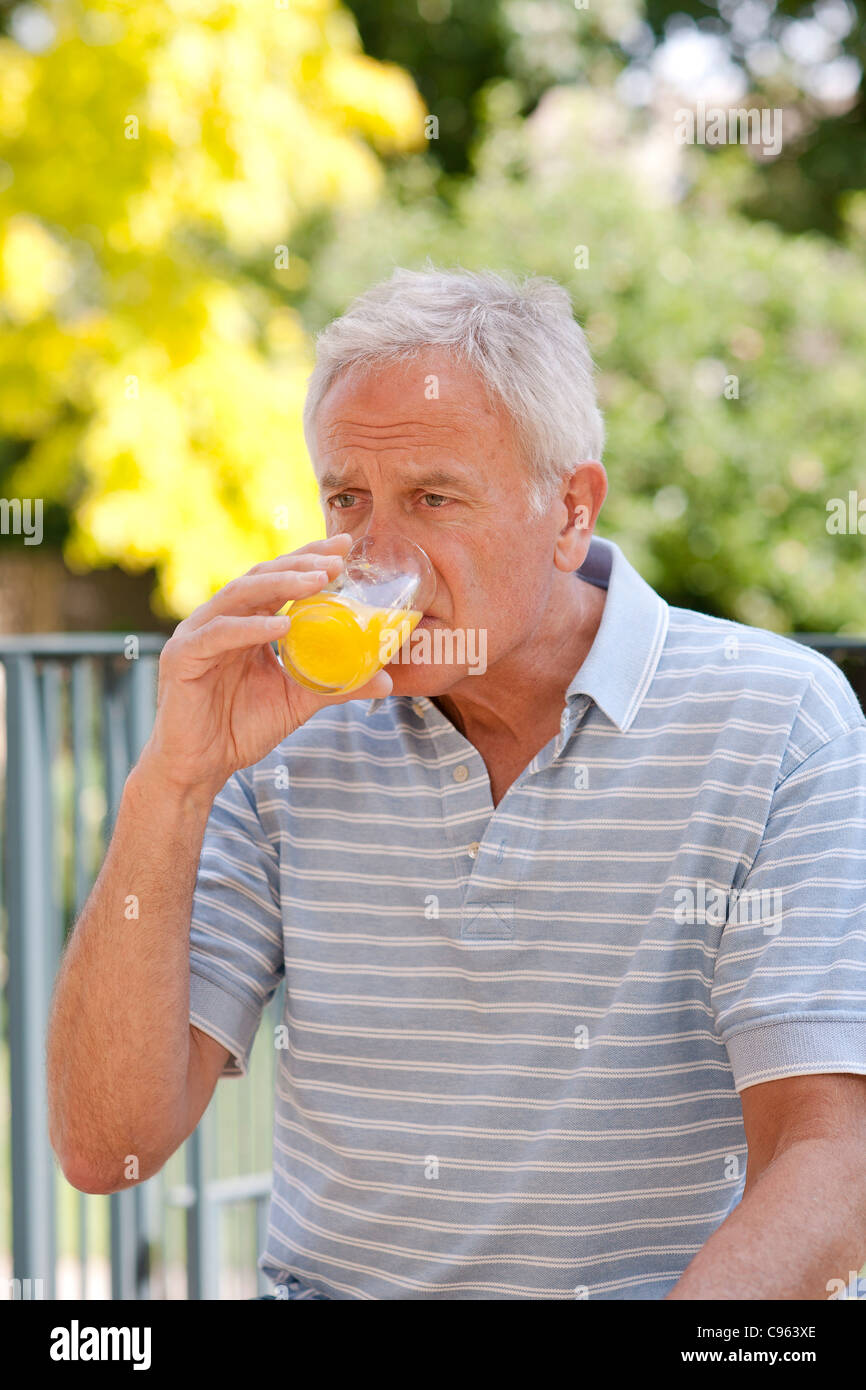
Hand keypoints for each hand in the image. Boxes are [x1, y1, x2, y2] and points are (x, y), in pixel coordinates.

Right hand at [137, 533, 392, 798]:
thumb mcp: (297, 701)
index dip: (309, 559)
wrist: (198, 768)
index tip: (345, 547)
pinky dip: (252, 628)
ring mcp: (197, 635)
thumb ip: (336, 685)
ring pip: (241, 595)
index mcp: (244, 623)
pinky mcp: (183, 657)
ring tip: (318, 579)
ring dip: (281, 584)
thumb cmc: (240, 729)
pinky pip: (220, 635)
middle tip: (337, 559)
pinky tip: (282, 625)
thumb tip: (387, 680)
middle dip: (300, 563)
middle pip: (261, 577)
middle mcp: (219, 619)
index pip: (278, 579)